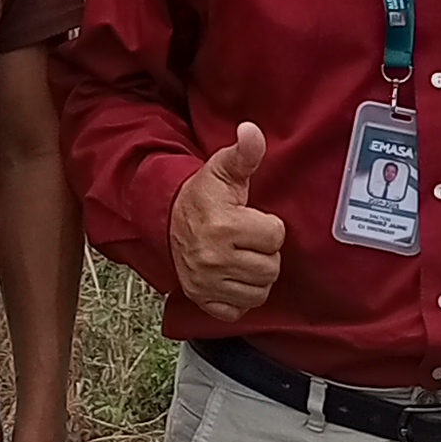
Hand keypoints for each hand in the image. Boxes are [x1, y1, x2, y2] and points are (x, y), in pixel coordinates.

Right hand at [168, 121, 286, 320]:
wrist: (165, 218)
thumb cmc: (200, 196)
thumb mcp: (221, 170)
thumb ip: (244, 153)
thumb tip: (251, 131)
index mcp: (224, 226)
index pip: (275, 236)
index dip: (268, 226)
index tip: (252, 219)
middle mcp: (214, 258)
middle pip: (271, 268)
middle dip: (264, 253)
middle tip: (247, 240)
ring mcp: (207, 283)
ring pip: (259, 291)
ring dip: (255, 276)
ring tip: (242, 257)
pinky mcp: (203, 299)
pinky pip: (238, 310)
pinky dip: (239, 297)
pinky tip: (233, 278)